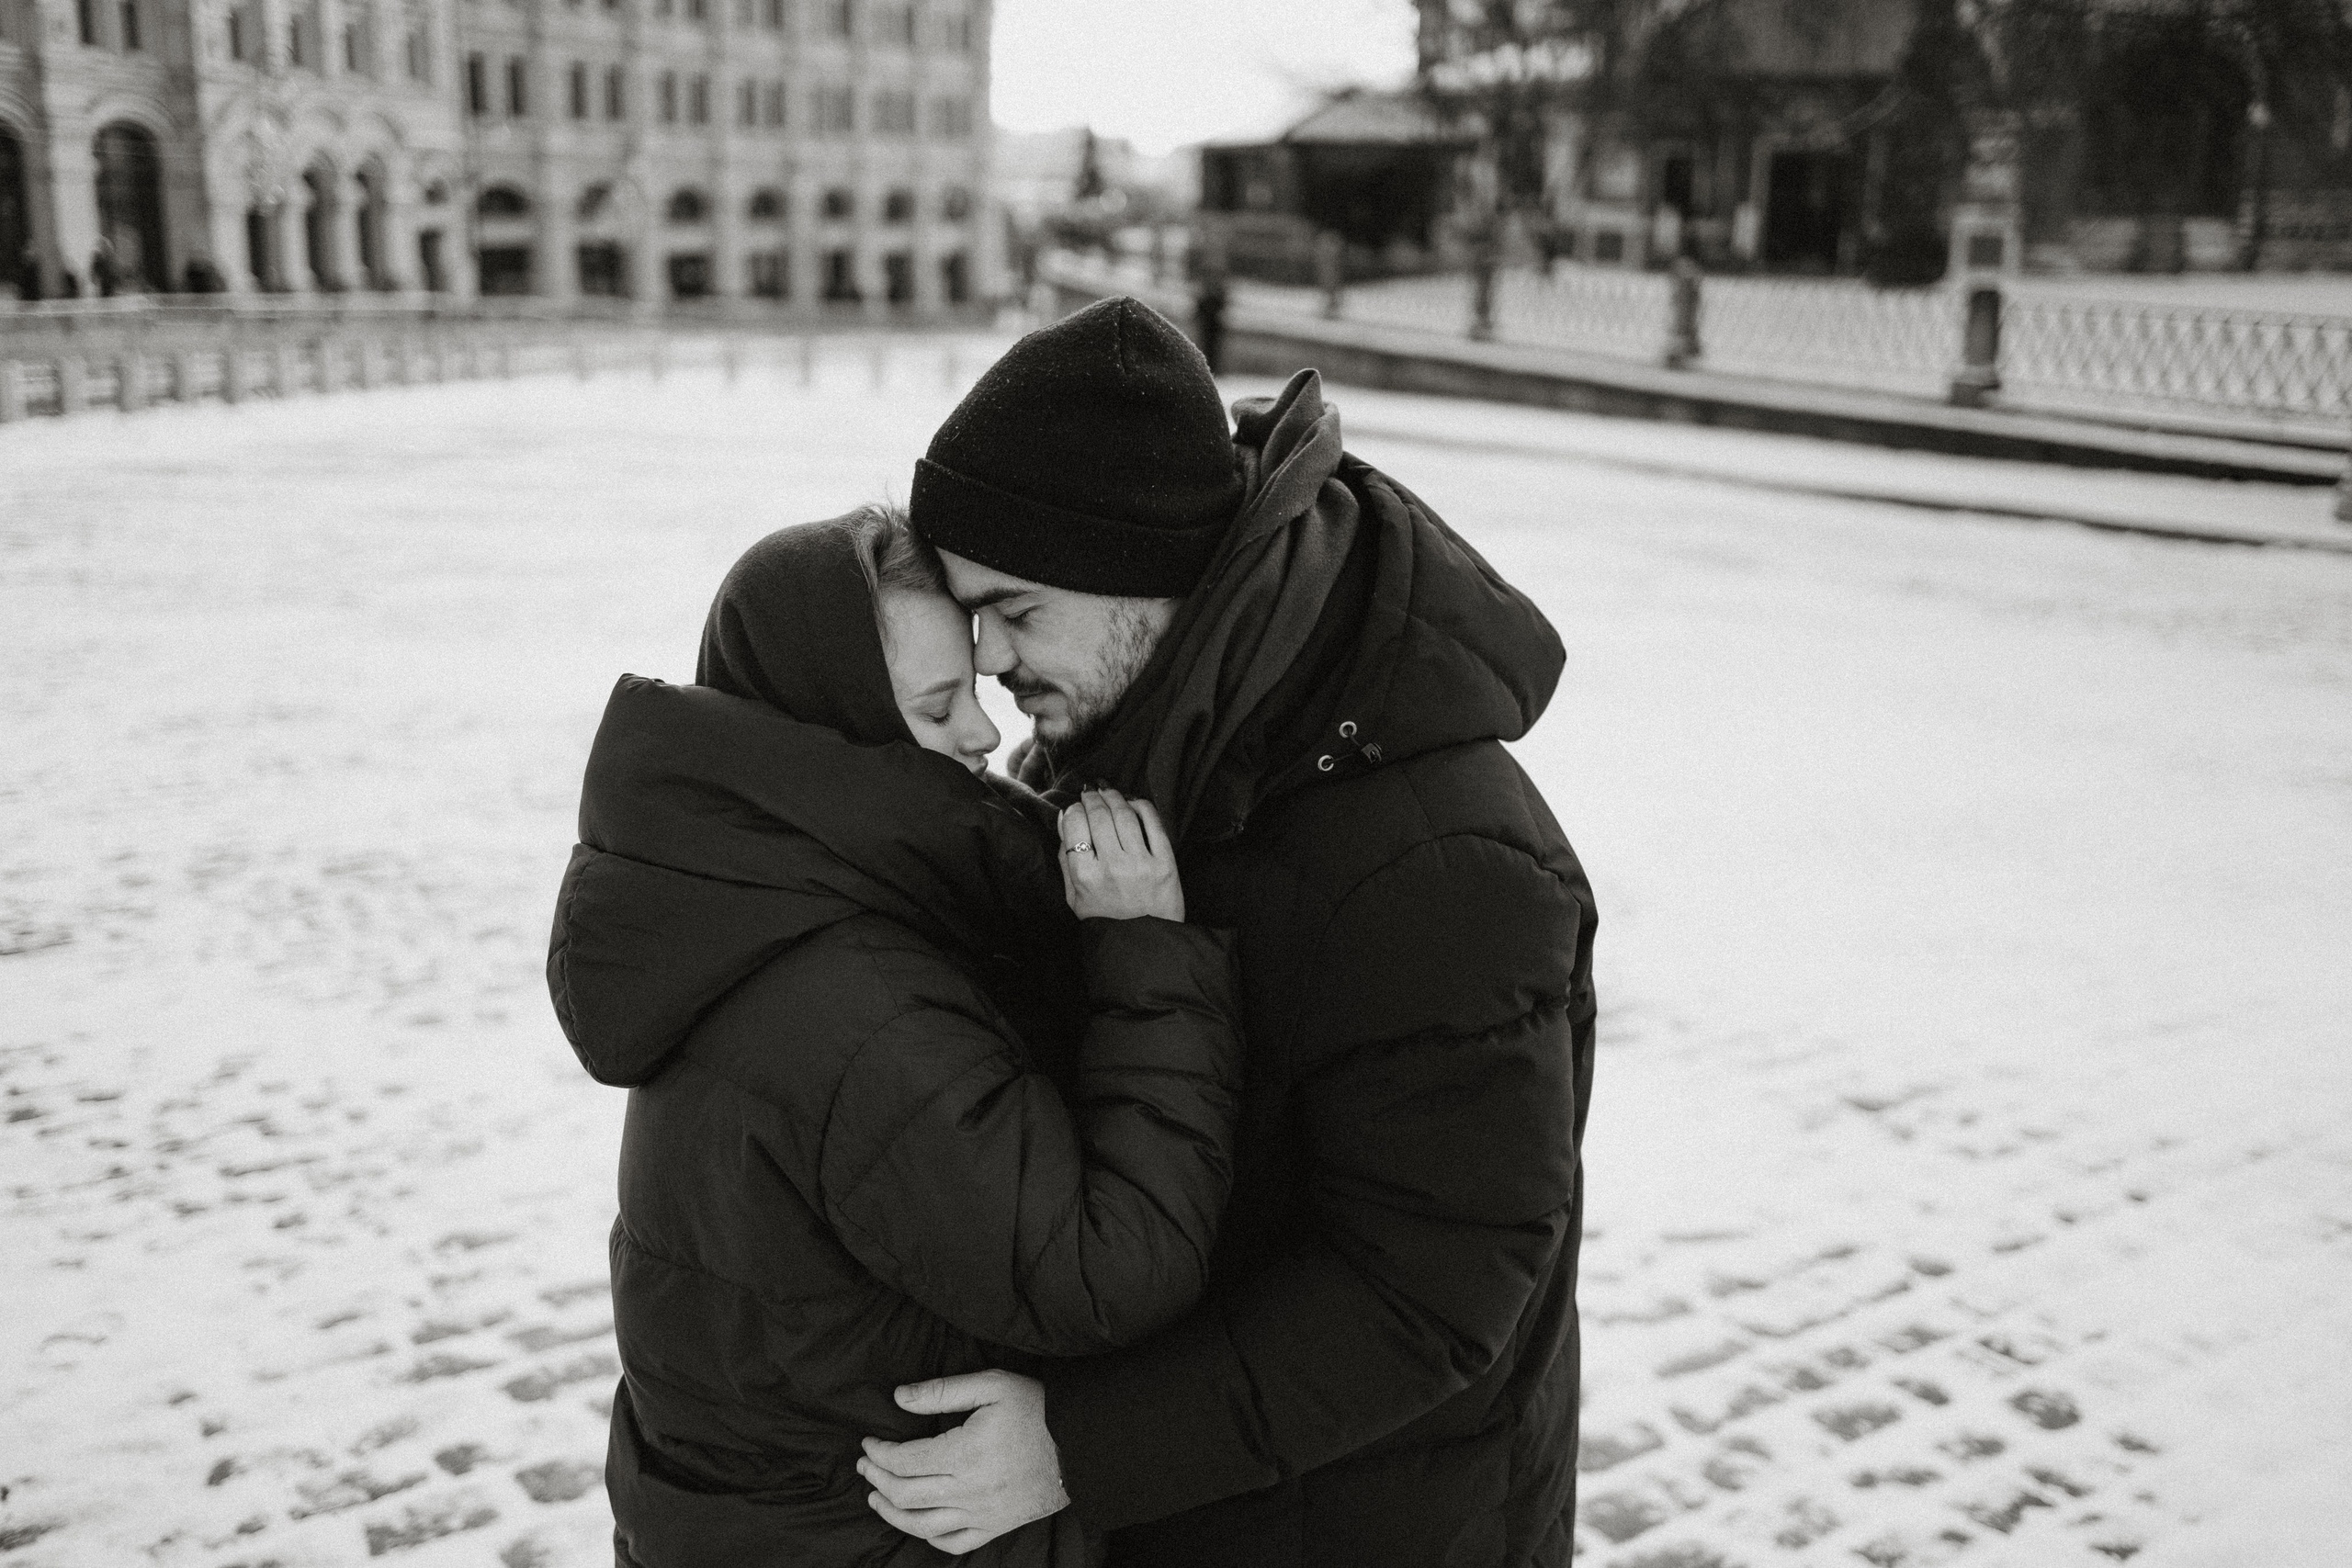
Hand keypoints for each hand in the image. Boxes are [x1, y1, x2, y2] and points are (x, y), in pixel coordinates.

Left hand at [858, 1370, 1067, 1554]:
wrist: (1083, 1446)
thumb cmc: (1038, 1410)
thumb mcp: (993, 1385)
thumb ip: (943, 1390)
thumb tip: (900, 1398)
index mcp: (965, 1454)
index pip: (904, 1461)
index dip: (879, 1453)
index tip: (868, 1442)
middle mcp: (969, 1491)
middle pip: (906, 1494)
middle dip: (877, 1478)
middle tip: (865, 1464)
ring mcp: (982, 1514)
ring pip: (921, 1524)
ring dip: (890, 1511)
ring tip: (875, 1496)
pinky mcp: (995, 1526)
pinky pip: (953, 1542)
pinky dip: (927, 1535)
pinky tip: (916, 1522)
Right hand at [1059, 787, 1183, 922]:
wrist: (1144, 945)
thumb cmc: (1105, 919)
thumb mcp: (1074, 896)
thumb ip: (1065, 858)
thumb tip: (1066, 817)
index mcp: (1085, 876)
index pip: (1075, 825)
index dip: (1074, 810)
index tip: (1076, 808)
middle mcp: (1112, 867)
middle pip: (1100, 815)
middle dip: (1093, 798)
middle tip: (1092, 794)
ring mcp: (1141, 865)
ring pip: (1125, 814)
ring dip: (1116, 797)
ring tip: (1110, 794)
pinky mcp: (1166, 865)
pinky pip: (1154, 824)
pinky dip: (1143, 807)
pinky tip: (1135, 804)